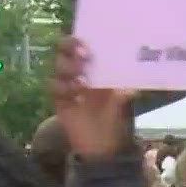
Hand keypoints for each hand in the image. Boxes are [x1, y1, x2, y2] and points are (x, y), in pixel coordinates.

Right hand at [49, 37, 134, 159]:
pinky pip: (53, 86)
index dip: (79, 40)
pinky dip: (61, 86)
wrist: (105, 147)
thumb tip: (132, 89)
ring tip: (82, 80)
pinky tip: (73, 93)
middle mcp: (81, 72)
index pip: (82, 45)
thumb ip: (125, 94)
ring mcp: (69, 84)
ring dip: (68, 68)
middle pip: (65, 51)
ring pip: (58, 67)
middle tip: (83, 55)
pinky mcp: (60, 100)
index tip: (85, 43)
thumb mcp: (124, 105)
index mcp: (97, 67)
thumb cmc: (117, 120)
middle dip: (70, 48)